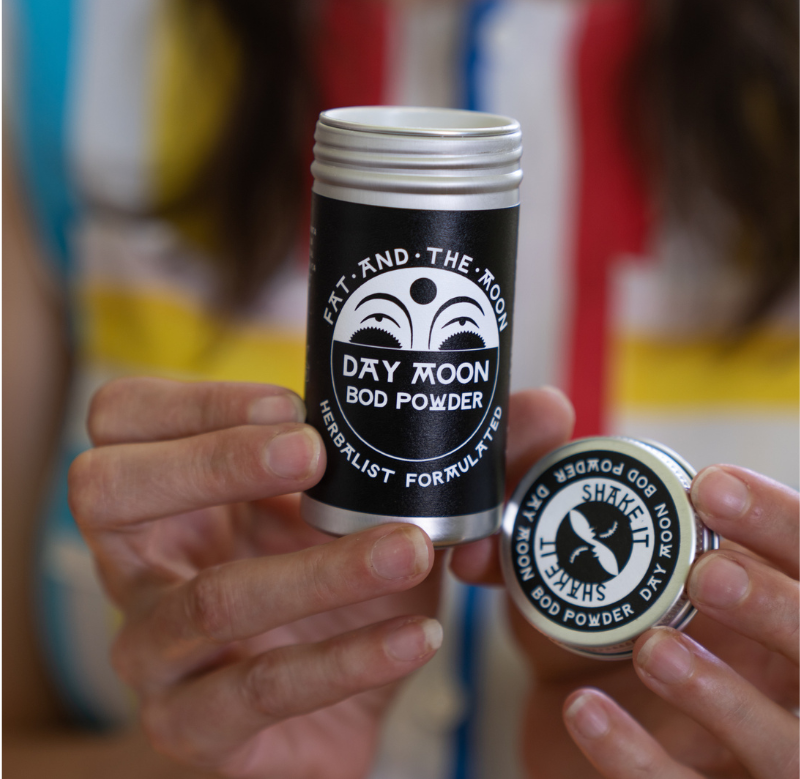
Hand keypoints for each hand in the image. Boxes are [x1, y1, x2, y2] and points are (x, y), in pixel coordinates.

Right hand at [69, 378, 441, 778]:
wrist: (340, 705)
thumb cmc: (326, 585)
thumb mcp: (325, 510)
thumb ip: (339, 465)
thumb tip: (390, 415)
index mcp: (160, 496)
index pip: (120, 419)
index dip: (194, 402)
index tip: (293, 404)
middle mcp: (133, 568)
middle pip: (105, 491)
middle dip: (213, 461)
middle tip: (314, 454)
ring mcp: (152, 653)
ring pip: (208, 599)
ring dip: (319, 570)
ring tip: (407, 548)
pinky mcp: (191, 728)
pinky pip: (264, 689)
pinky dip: (351, 659)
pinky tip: (415, 634)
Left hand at [453, 437, 797, 776]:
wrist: (588, 733)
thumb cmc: (607, 637)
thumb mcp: (589, 570)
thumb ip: (565, 500)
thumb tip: (542, 414)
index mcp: (780, 610)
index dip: (777, 519)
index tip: (711, 484)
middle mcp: (790, 681)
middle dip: (772, 605)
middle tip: (705, 572)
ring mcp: (762, 758)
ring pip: (784, 745)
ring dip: (718, 690)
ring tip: (651, 648)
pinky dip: (638, 759)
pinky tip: (583, 711)